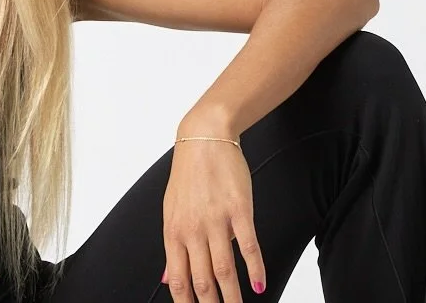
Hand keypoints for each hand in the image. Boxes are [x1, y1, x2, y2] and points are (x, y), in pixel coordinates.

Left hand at [162, 118, 266, 301]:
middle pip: (202, 281)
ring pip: (224, 269)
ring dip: (233, 297)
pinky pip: (248, 245)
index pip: (178, 280)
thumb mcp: (171, 210)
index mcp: (174, 232)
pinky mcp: (238, 209)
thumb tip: (167, 279)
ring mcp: (216, 219)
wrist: (204, 138)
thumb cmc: (189, 176)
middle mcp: (192, 229)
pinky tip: (258, 285)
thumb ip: (173, 247)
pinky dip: (254, 269)